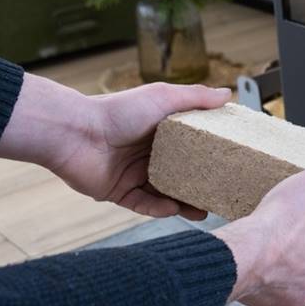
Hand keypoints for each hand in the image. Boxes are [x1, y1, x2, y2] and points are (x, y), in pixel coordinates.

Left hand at [0, 74, 230, 218]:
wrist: (75, 132)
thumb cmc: (117, 110)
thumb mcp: (163, 97)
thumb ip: (196, 97)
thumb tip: (227, 94)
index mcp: (160, 131)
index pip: (190, 147)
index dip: (209, 157)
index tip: (229, 164)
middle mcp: (148, 154)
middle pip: (180, 174)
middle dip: (200, 186)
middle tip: (221, 195)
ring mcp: (133, 174)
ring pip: (165, 193)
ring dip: (184, 203)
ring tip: (203, 211)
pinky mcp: (118, 192)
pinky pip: (143, 205)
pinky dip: (159, 208)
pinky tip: (174, 209)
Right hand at [213, 159, 304, 305]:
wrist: (244, 254)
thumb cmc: (281, 222)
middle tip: (293, 232)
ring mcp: (296, 294)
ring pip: (298, 279)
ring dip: (289, 265)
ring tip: (272, 245)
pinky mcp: (270, 303)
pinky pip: (272, 290)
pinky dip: (266, 278)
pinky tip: (257, 260)